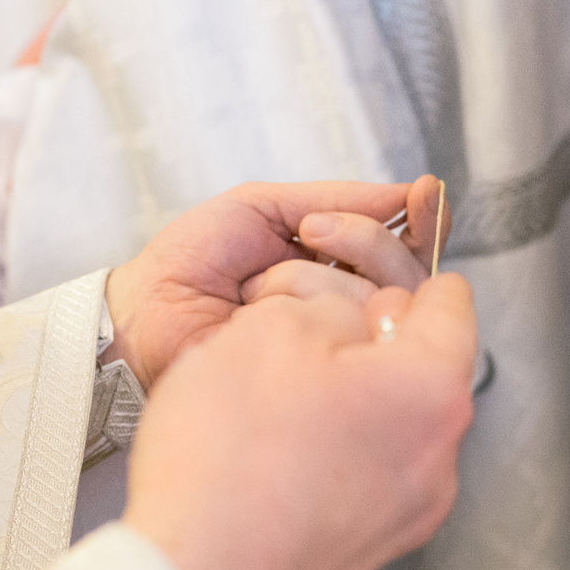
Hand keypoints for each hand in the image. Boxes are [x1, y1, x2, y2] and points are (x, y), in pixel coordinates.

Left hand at [101, 176, 448, 389]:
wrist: (142, 316)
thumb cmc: (188, 264)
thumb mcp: (262, 208)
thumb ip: (337, 198)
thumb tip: (408, 192)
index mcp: (337, 265)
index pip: (405, 244)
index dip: (423, 221)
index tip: (427, 197)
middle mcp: (345, 306)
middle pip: (406, 272)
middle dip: (364, 240)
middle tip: (311, 234)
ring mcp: (336, 344)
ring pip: (383, 302)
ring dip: (320, 275)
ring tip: (262, 280)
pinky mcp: (320, 377)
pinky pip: (349, 335)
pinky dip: (305, 306)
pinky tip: (263, 309)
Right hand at [124, 275, 475, 569]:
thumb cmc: (229, 462)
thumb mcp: (267, 329)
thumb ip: (327, 306)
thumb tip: (346, 323)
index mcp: (431, 390)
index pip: (451, 303)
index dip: (399, 277)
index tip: (361, 278)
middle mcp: (441, 458)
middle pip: (421, 368)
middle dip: (365, 345)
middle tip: (296, 342)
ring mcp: (412, 513)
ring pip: (393, 425)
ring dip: (346, 402)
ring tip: (274, 406)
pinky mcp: (375, 548)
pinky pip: (369, 477)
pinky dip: (334, 455)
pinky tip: (274, 458)